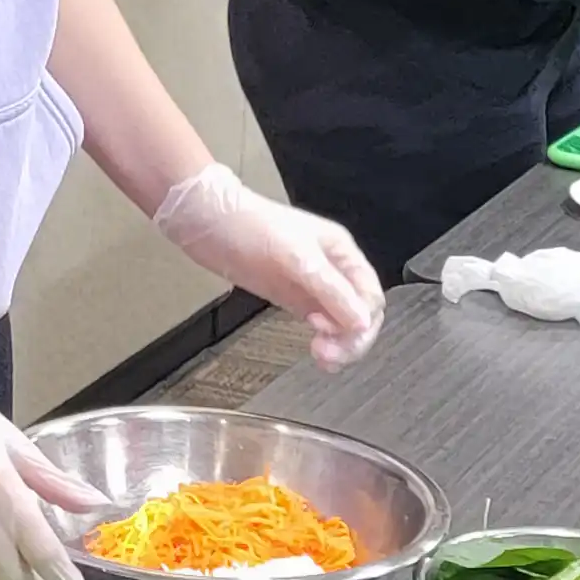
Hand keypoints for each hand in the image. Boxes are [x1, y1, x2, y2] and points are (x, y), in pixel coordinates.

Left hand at [153, 163, 381, 369]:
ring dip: (339, 344)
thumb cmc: (251, 227)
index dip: (362, 320)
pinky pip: (321, 325)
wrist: (208, 222)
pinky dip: (324, 341)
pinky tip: (317, 352)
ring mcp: (313, 286)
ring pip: (343, 323)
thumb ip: (329, 289)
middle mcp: (334, 270)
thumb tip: (362, 322)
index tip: (337, 334)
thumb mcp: (295, 256)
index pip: (370, 296)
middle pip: (361, 313)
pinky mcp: (293, 298)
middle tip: (326, 354)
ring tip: (321, 356)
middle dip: (351, 337)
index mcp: (343, 253)